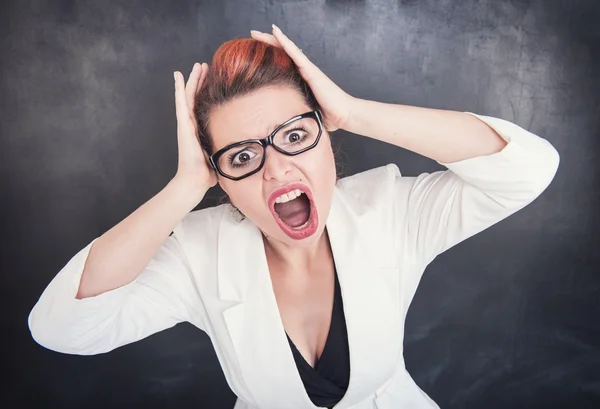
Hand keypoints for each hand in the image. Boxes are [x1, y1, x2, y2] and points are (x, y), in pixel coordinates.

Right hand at [173, 63, 216, 192]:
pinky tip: (178, 76)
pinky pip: (181, 103)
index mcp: (200, 130)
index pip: (203, 106)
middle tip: (205, 65)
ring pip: (188, 96)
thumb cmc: (207, 173)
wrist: (194, 181)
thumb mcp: (221, 155)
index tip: (213, 79)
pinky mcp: (183, 126)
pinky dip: (178, 89)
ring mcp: (186, 124)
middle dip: (200, 81)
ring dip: (192, 79)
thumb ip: (228, 149)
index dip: (207, 92)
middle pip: (195, 97)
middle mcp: (191, 124)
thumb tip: (245, 150)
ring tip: (197, 65)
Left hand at [250, 25, 354, 132]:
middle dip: (265, 43)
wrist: (342, 115)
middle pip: (282, 52)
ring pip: (286, 48)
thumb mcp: (304, 112)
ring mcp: (307, 68)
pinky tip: (274, 32)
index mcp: (301, 79)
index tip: (254, 51)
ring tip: (255, 32)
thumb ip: (294, 112)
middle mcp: (303, 71)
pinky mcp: (310, 70)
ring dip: (271, 38)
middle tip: (251, 35)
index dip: (269, 55)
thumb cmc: (327, 116)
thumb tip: (281, 124)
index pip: (282, 63)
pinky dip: (284, 41)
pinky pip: (294, 52)